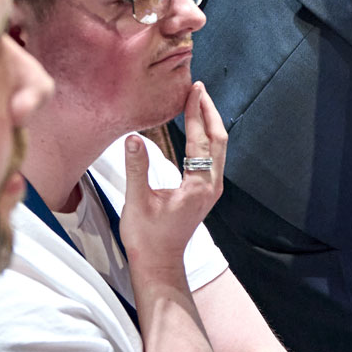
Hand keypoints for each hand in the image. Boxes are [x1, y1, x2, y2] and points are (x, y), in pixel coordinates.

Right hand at [120, 81, 225, 263]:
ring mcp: (211, 189)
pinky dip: (207, 137)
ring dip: (210, 123)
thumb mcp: (137, 202)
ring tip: (199, 102)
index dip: (196, 113)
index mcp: (198, 186)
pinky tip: (196, 129)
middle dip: (209, 112)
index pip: (200, 140)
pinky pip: (212, 157)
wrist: (160, 263)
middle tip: (199, 89)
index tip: (193, 90)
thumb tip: (133, 138)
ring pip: (218, 148)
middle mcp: (211, 186)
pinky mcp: (205, 191)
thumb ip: (136, 169)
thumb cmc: (147, 237)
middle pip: (218, 140)